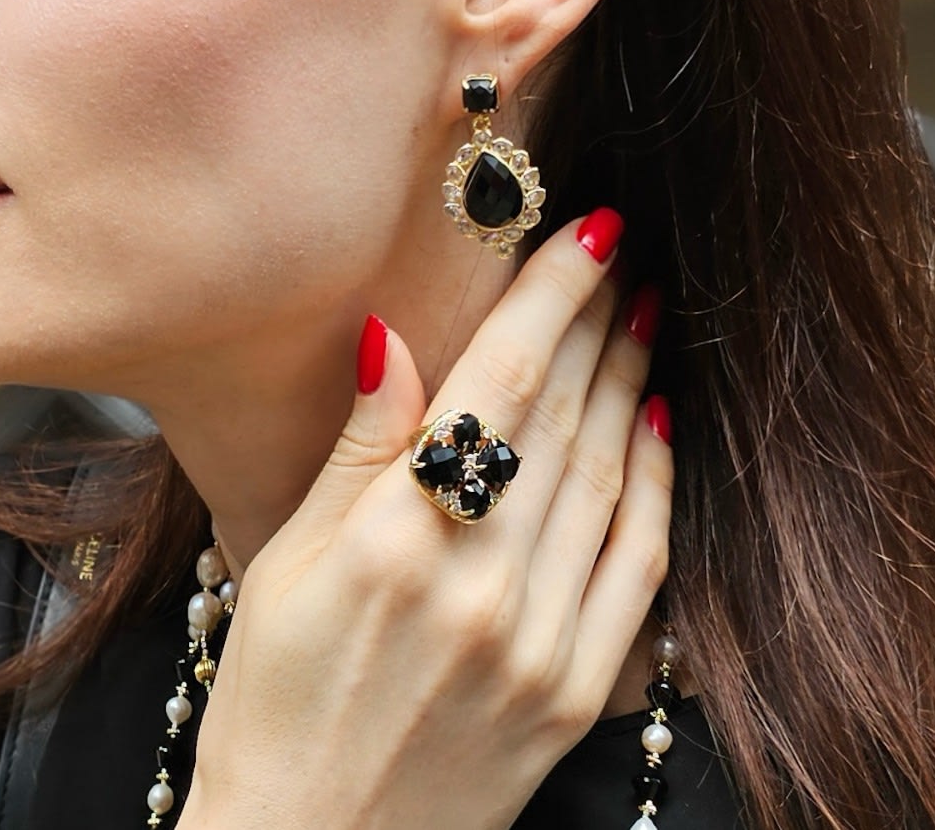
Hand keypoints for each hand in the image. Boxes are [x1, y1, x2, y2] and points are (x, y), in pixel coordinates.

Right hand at [177, 209, 672, 829]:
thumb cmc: (274, 702)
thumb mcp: (288, 560)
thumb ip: (356, 446)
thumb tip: (394, 335)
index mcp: (398, 539)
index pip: (497, 383)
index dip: (551, 295)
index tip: (589, 231)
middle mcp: (481, 584)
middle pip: (562, 418)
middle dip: (599, 323)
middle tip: (625, 259)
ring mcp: (540, 642)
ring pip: (610, 479)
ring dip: (632, 385)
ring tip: (645, 319)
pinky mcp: (577, 694)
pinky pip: (640, 569)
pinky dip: (659, 489)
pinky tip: (660, 428)